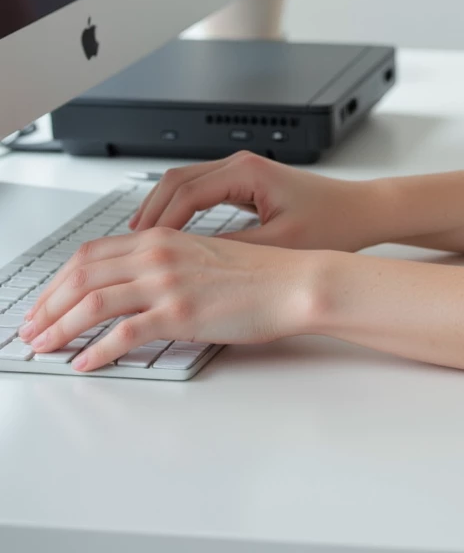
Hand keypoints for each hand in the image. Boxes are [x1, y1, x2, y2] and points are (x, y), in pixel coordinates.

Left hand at [17, 224, 327, 371]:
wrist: (294, 282)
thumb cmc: (258, 274)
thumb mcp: (202, 258)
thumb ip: (164, 266)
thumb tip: (129, 289)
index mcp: (162, 238)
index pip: (92, 253)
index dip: (59, 280)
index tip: (45, 302)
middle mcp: (159, 254)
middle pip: (83, 274)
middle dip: (48, 304)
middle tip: (31, 328)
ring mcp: (168, 282)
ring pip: (94, 301)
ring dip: (61, 327)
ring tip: (44, 347)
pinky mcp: (181, 312)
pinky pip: (125, 333)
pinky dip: (97, 350)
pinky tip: (85, 363)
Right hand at [126, 150, 382, 252]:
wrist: (362, 212)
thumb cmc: (333, 224)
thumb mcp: (279, 245)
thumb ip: (234, 252)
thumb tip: (193, 264)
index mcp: (248, 172)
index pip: (186, 190)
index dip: (159, 221)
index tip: (140, 247)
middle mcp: (242, 165)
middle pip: (177, 179)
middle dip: (150, 210)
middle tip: (128, 245)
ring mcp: (243, 172)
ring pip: (186, 182)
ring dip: (162, 208)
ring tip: (140, 242)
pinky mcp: (247, 184)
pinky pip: (201, 190)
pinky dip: (180, 209)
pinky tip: (170, 232)